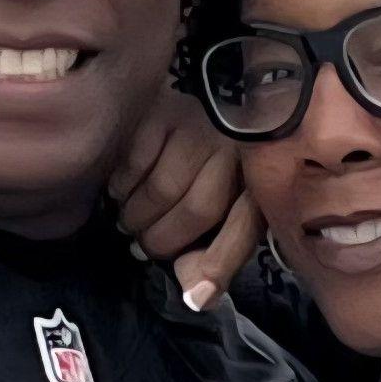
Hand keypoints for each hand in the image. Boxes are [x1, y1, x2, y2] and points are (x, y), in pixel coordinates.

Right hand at [109, 89, 264, 311]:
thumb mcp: (227, 202)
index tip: (197, 296)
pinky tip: (121, 188)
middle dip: (162, 241)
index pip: (243, 227)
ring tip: (130, 220)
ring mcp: (199, 125)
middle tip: (143, 245)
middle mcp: (236, 148)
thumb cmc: (213, 157)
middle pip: (197, 212)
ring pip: (161, 191)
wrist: (205, 85)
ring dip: (135, 217)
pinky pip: (133, 163)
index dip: (219, 266)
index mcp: (260, 177)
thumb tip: (195, 297)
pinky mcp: (163, 108)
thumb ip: (214, 249)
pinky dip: (120, 186)